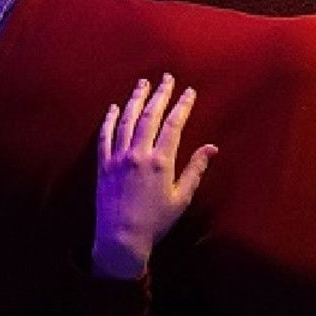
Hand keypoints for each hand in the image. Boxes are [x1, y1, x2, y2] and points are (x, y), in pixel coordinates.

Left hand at [93, 73, 216, 279]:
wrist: (121, 237)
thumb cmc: (156, 221)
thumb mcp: (182, 198)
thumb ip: (195, 170)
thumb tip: (211, 148)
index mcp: (161, 161)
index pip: (173, 125)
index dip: (182, 106)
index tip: (189, 91)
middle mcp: (138, 153)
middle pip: (150, 116)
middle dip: (160, 95)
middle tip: (166, 78)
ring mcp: (118, 157)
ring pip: (127, 120)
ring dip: (136, 100)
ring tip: (142, 84)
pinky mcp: (103, 164)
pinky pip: (105, 136)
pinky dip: (110, 119)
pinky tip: (115, 108)